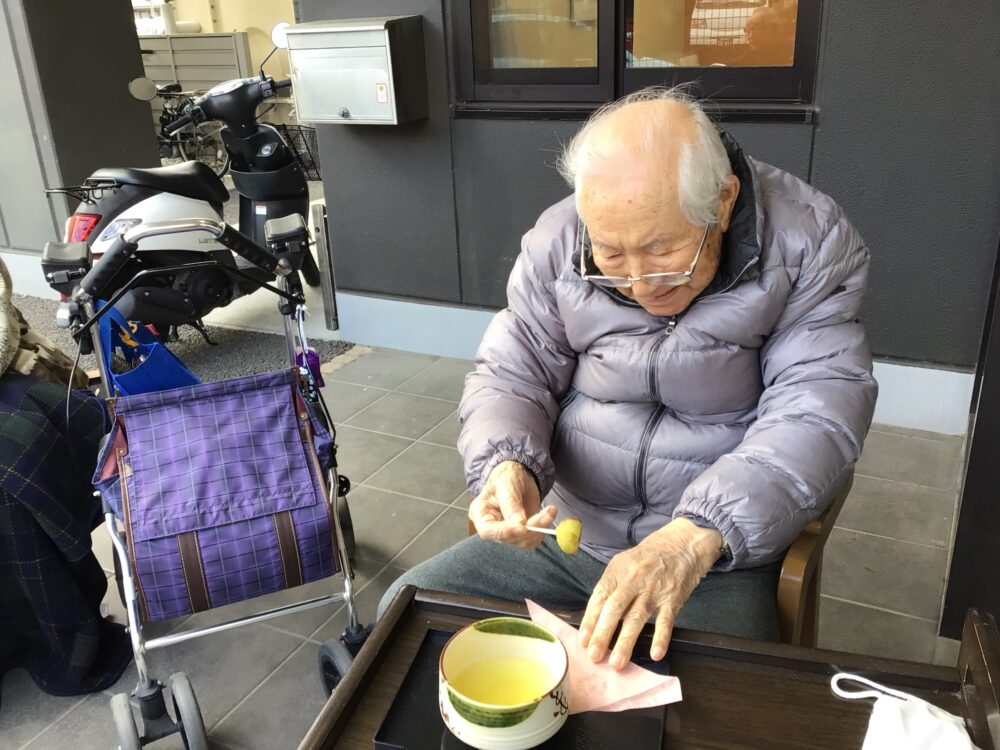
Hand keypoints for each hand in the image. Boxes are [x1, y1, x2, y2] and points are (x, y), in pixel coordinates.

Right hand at [468, 460, 556, 548]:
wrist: (519, 476)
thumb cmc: (507, 476)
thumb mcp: (506, 484)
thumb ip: (511, 502)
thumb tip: (519, 522)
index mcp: (480, 514)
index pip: (487, 531)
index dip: (504, 532)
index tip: (523, 527)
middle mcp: (492, 527)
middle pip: (508, 538)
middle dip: (528, 529)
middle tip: (545, 515)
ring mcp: (508, 532)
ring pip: (523, 541)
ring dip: (539, 529)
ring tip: (549, 511)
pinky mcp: (522, 534)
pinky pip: (533, 539)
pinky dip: (543, 529)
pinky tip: (548, 514)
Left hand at [578, 518, 722, 668]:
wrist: (682, 545)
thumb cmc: (648, 557)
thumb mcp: (624, 563)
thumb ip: (610, 586)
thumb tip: (594, 616)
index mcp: (618, 571)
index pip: (599, 597)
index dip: (590, 619)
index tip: (582, 639)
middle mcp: (633, 580)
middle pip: (614, 609)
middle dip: (602, 634)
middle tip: (594, 655)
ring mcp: (654, 590)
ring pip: (637, 618)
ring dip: (625, 642)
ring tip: (616, 662)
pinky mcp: (673, 599)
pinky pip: (666, 621)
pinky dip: (661, 638)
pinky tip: (655, 653)